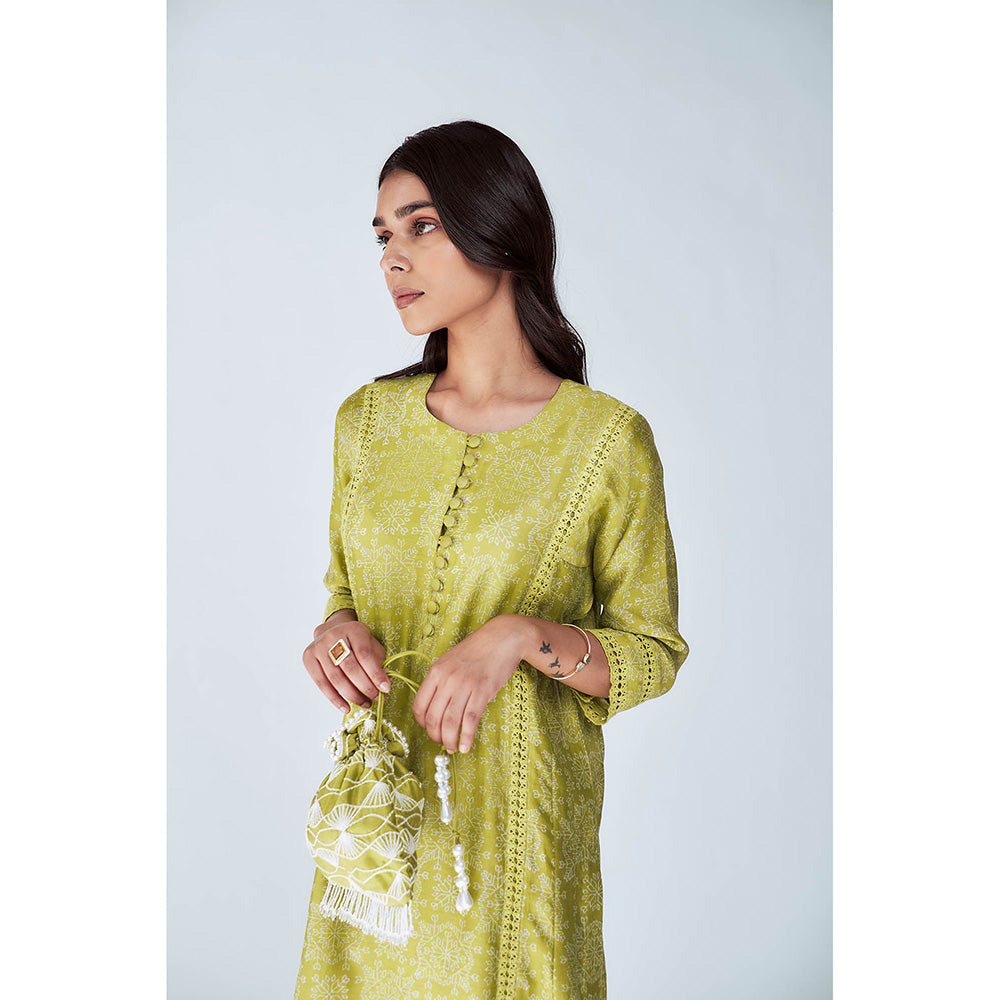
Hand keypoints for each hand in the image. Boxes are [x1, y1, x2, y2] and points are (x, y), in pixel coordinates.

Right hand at [303, 619, 390, 713]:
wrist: (331, 631)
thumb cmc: (355, 642)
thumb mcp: (370, 644)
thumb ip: (377, 662)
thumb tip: (382, 686)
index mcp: (353, 629)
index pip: (365, 655)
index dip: (375, 674)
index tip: (386, 689)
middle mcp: (333, 636)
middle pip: (350, 668)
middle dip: (366, 687)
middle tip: (376, 699)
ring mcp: (318, 647)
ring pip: (336, 678)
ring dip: (352, 696)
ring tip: (365, 704)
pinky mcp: (308, 658)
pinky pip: (321, 683)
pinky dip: (335, 699)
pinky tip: (346, 708)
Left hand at [411, 616, 523, 754]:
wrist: (502, 638)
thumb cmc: (477, 649)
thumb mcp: (451, 660)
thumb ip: (441, 680)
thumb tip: (435, 705)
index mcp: (436, 672)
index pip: (419, 705)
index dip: (421, 723)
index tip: (428, 730)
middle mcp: (447, 679)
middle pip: (433, 717)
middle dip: (435, 736)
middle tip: (441, 743)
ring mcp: (464, 685)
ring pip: (450, 722)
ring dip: (449, 740)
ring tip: (453, 748)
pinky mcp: (482, 691)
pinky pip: (470, 720)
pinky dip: (466, 736)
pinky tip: (466, 746)